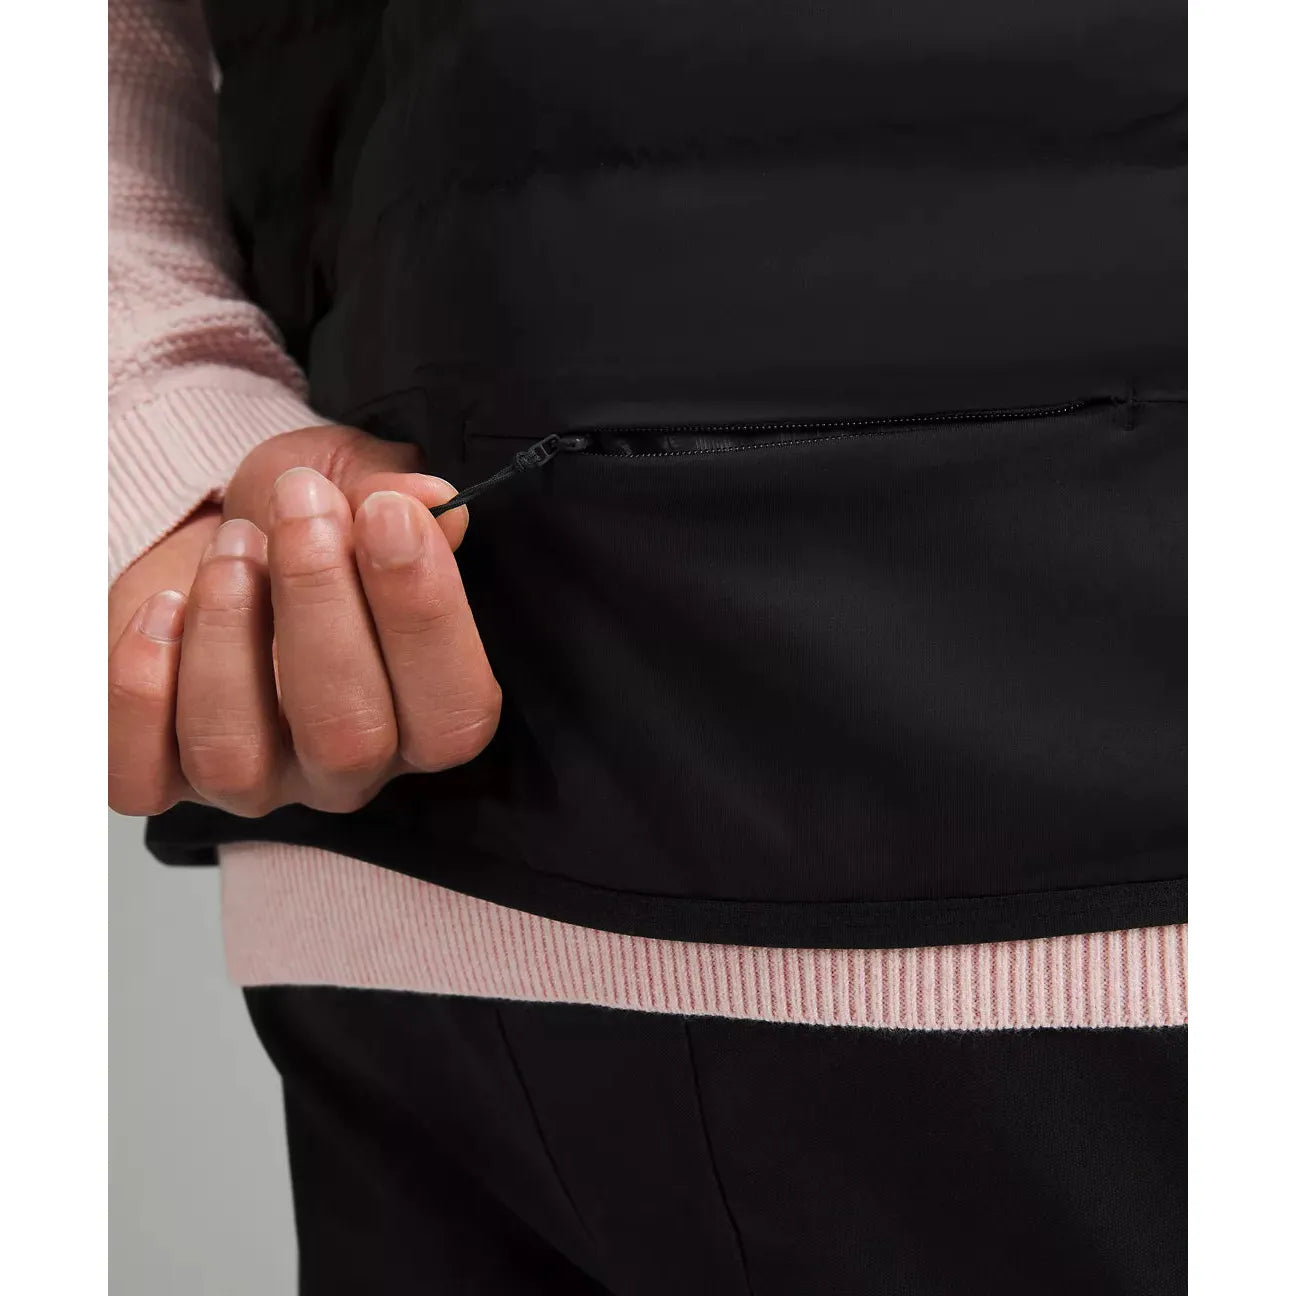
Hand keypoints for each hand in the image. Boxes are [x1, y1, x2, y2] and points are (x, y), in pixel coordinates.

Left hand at [108, 425, 500, 816]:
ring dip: (227, 638)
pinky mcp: (160, 777)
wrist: (209, 530)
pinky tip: (161, 608)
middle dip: (320, 606)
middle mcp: (346, 763)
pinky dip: (140, 690)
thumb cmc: (297, 521)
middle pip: (349, 738)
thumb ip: (397, 494)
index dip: (426, 618)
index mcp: (422, 710)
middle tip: (300, 505)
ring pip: (236, 759)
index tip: (388, 514)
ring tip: (231, 547)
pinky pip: (139, 776)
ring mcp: (253, 779)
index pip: (452, 712)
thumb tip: (432, 502)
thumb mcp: (355, 484)